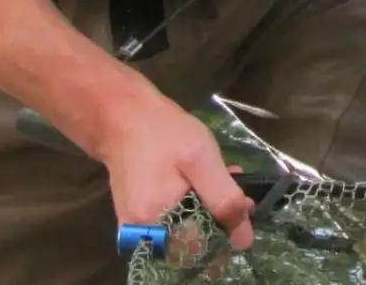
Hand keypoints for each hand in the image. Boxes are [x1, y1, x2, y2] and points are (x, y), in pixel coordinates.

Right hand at [93, 89, 256, 258]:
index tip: (242, 205)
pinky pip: (170, 221)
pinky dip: (189, 205)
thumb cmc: (164, 133)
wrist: (122, 116)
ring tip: (218, 177)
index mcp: (157, 222)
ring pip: (184, 231)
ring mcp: (135, 227)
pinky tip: (198, 181)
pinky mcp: (134, 217)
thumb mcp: (203, 159)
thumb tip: (243, 240)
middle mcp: (142, 233)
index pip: (204, 250)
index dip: (228, 229)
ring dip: (206, 209)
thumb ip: (225, 200)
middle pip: (193, 243)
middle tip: (232, 184)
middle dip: (218, 217)